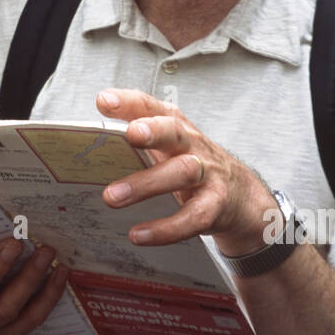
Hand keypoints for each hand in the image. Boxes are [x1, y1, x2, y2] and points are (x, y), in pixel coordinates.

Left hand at [95, 88, 276, 256]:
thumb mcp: (168, 144)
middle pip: (174, 131)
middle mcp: (192, 145)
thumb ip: (135, 133)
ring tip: (112, 197)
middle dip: (152, 131)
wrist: (241, 195)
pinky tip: (139, 234)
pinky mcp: (215, 206)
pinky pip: (191, 218)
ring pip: (180, 173)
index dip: (130, 102)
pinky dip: (164, 229)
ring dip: (146, 184)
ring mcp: (207, 174)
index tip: (105, 100)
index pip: (152, 107)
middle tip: (129, 134)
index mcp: (176, 127)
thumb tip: (93, 132)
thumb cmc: (193, 164)